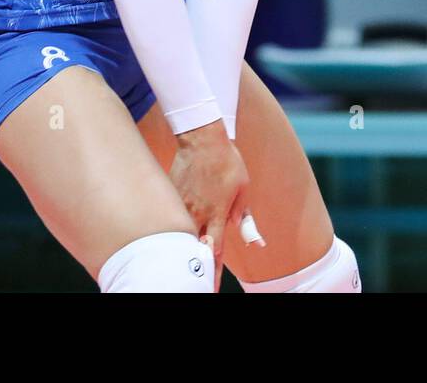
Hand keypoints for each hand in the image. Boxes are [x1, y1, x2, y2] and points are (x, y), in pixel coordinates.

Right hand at [168, 120, 250, 290]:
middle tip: (195, 284)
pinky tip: (170, 241)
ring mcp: (180, 205)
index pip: (214, 252)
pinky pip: (171, 219)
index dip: (212, 274)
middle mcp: (196, 213)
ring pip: (179, 236)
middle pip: (194, 249)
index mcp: (217, 214)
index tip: (209, 289)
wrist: (202, 137)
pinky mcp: (170, 196)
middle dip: (195, 268)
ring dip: (181, 252)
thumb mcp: (243, 189)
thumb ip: (245, 219)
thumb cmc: (227, 162)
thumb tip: (256, 242)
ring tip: (180, 269)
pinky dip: (172, 232)